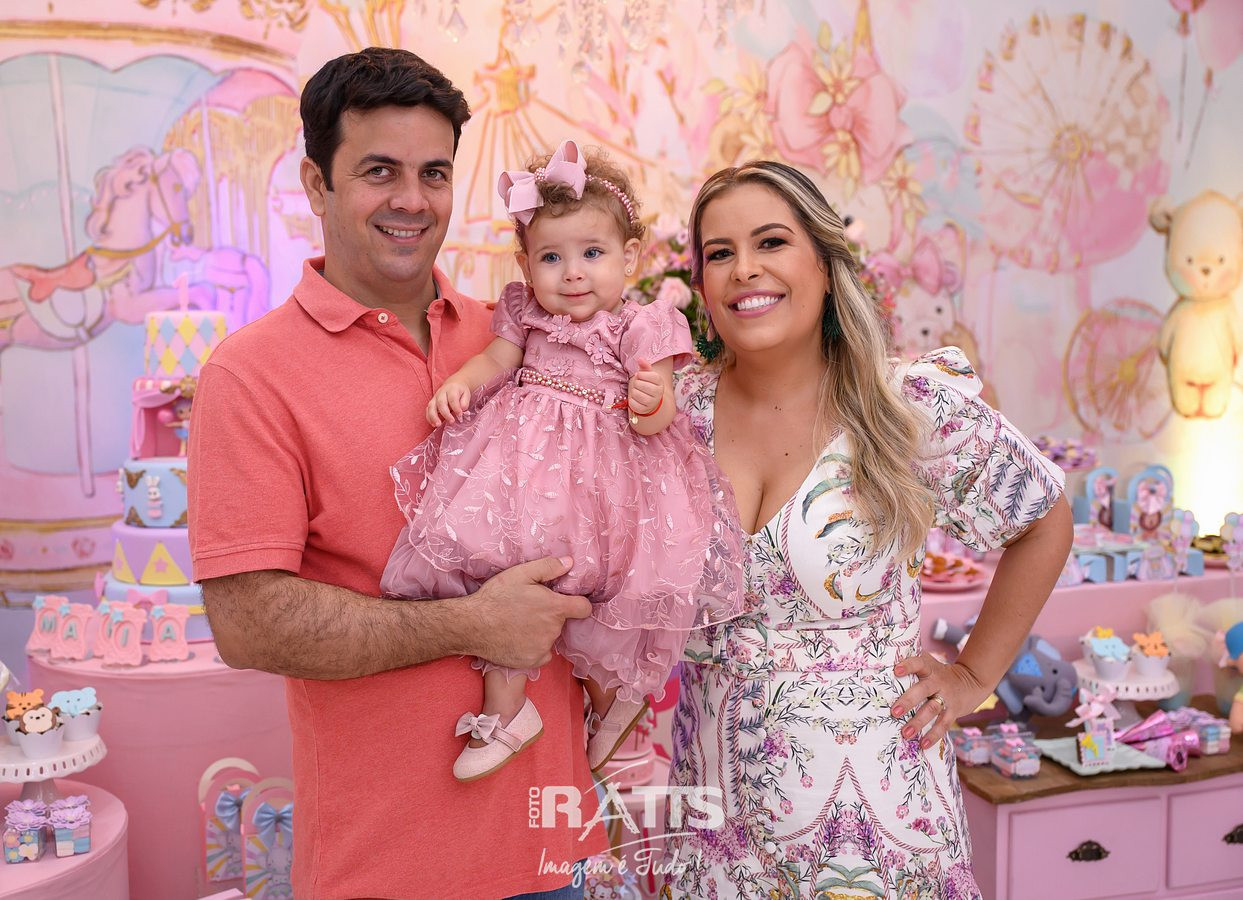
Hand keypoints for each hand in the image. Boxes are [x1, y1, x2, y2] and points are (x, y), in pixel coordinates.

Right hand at [427, 379, 470, 425]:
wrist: (453, 384)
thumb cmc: (460, 391)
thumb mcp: (466, 394)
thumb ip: (464, 402)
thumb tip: (462, 409)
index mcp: (452, 389)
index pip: (452, 398)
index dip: (456, 407)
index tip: (460, 415)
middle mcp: (441, 393)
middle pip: (441, 402)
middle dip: (445, 413)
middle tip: (451, 421)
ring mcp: (435, 397)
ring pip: (431, 406)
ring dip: (433, 416)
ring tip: (438, 425)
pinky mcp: (431, 402)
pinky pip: (427, 410)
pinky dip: (429, 417)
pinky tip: (433, 424)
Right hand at [469, 556, 591, 669]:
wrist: (472, 625)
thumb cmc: (496, 597)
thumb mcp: (520, 574)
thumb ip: (548, 567)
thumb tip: (570, 563)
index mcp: (555, 608)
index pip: (584, 608)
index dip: (577, 604)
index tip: (567, 602)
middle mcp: (554, 630)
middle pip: (562, 622)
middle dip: (550, 615)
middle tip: (529, 609)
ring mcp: (544, 648)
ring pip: (550, 637)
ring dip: (541, 631)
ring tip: (519, 623)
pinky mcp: (533, 662)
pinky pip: (542, 653)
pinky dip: (534, 648)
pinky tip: (518, 639)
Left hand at [627, 359, 663, 415]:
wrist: (650, 401)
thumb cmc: (647, 385)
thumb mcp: (647, 374)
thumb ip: (644, 366)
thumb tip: (640, 359)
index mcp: (660, 382)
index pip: (649, 375)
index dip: (641, 375)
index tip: (640, 376)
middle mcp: (658, 393)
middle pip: (640, 384)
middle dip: (636, 383)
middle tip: (638, 385)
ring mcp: (652, 403)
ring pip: (636, 394)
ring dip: (633, 392)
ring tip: (637, 392)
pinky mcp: (644, 410)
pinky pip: (632, 403)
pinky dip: (631, 401)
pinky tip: (636, 400)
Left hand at [890, 653, 989, 749]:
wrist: (972, 681)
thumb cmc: (938, 673)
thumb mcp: (929, 664)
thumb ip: (911, 661)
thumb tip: (884, 660)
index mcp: (929, 669)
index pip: (918, 663)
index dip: (908, 666)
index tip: (896, 670)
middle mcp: (938, 682)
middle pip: (923, 690)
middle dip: (908, 701)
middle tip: (893, 712)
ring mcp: (946, 697)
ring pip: (932, 709)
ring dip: (918, 722)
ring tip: (905, 734)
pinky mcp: (953, 712)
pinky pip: (943, 725)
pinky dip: (933, 736)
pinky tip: (922, 745)